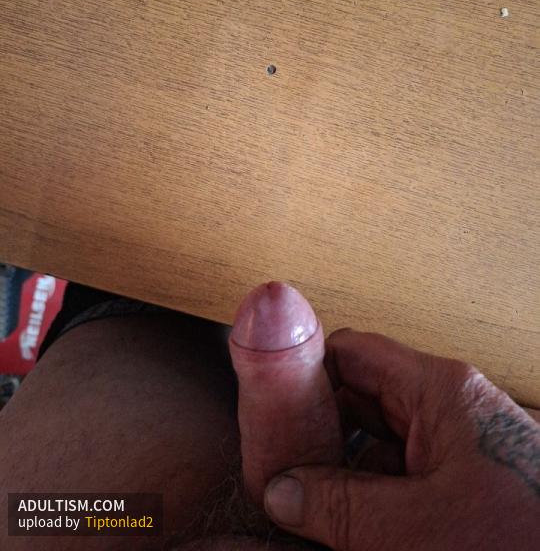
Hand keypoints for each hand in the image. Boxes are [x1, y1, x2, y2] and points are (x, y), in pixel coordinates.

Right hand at [263, 329, 539, 550]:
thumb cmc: (524, 540)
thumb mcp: (419, 527)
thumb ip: (341, 505)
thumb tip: (281, 491)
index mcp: (441, 390)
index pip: (353, 352)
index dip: (305, 371)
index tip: (269, 403)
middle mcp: (446, 405)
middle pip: (359, 394)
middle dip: (318, 429)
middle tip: (281, 464)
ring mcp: (453, 440)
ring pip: (375, 436)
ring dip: (340, 466)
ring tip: (307, 499)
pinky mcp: (460, 474)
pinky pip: (398, 468)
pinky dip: (367, 489)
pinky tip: (345, 520)